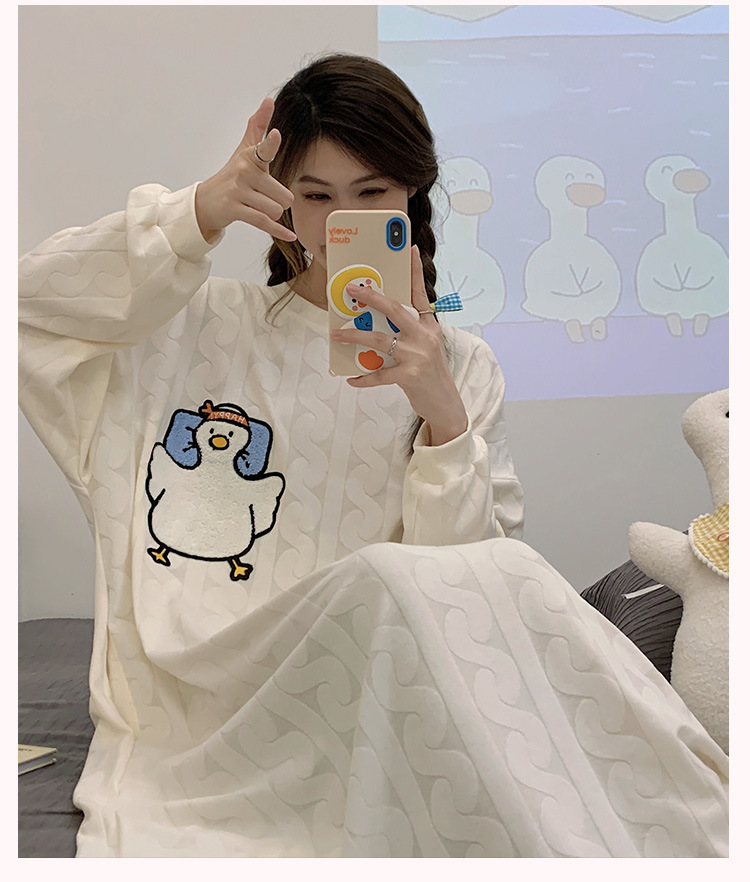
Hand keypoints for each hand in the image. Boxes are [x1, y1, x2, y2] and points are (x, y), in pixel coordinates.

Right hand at [195, 97, 296, 242]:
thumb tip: (269, 100)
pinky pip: (263, 222)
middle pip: (281, 193)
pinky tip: (290, 235)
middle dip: (281, 200)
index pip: (262, 148)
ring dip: (274, 213)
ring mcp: (238, 192)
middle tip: (270, 198)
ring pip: (273, 209)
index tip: (275, 136)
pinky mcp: (234, 210)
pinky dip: (278, 231)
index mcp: (250, 157)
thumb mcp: (245, 149)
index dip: (269, 143)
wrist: (207, 201)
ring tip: (264, 208)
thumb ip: (259, 126)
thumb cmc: (233, 174)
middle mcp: (244, 172)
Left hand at [330, 245, 468, 445]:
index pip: (420, 294)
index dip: (415, 272)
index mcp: (429, 327)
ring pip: (380, 339)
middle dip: (372, 298)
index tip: (410, 249)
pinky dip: (364, 378)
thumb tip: (374, 325)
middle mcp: (425, 337)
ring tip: (337, 334)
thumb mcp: (424, 348)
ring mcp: (418, 356)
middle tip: (353, 289)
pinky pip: (379, 374)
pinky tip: (352, 379)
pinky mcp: (410, 376)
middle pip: (395, 310)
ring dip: (355, 335)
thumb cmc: (430, 374)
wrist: (445, 404)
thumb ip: (406, 335)